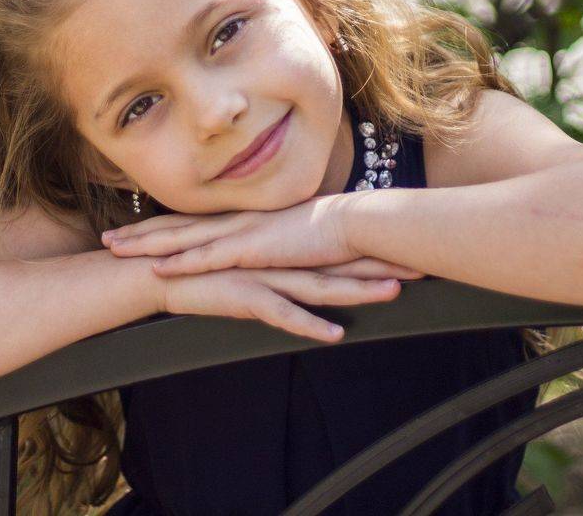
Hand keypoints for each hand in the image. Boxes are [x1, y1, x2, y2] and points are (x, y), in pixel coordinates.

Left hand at [104, 194, 401, 277]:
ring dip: (147, 245)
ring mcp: (242, 233)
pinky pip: (210, 258)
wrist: (354, 224)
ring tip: (115, 250)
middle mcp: (235, 221)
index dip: (158, 227)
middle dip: (138, 233)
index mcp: (242, 218)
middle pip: (176, 226)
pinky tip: (158, 269)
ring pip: (183, 238)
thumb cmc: (329, 233)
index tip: (130, 230)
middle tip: (105, 239)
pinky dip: (182, 262)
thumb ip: (267, 245)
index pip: (191, 222)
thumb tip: (257, 254)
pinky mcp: (254, 249)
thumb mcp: (288, 239)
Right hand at [157, 264, 406, 342]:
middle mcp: (281, 260)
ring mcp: (266, 277)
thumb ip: (281, 265)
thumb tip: (311, 270)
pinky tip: (335, 334)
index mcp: (285, 251)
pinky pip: (284, 314)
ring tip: (394, 291)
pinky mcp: (246, 296)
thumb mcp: (252, 265)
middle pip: (340, 263)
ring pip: (321, 285)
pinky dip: (310, 324)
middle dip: (382, 264)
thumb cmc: (205, 269)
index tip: (414, 249)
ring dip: (358, 288)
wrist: (159, 269)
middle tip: (424, 264)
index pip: (339, 250)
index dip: (377, 250)